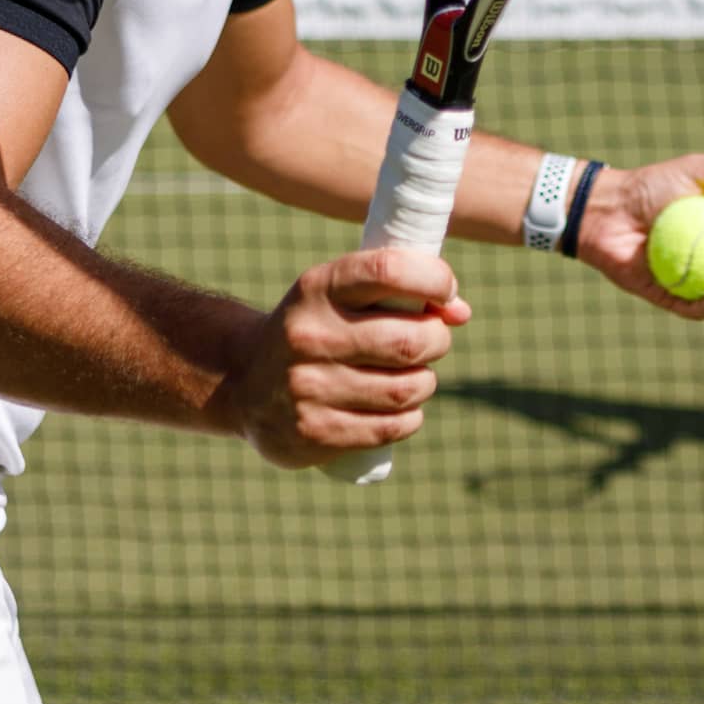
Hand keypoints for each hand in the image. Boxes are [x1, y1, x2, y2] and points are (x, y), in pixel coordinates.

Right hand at [219, 248, 471, 468]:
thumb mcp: (341, 294)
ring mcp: (308, 388)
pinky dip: (410, 418)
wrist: (242, 380)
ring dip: (425, 382)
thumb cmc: (316, 327)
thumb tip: (461, 311)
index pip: (390, 270)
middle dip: (437, 340)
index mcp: (318, 288)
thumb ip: (399, 292)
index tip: (445, 292)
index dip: (434, 279)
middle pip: (409, 341)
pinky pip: (390, 428)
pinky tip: (402, 408)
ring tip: (415, 376)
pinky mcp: (313, 433)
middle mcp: (309, 336)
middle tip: (432, 340)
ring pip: (406, 389)